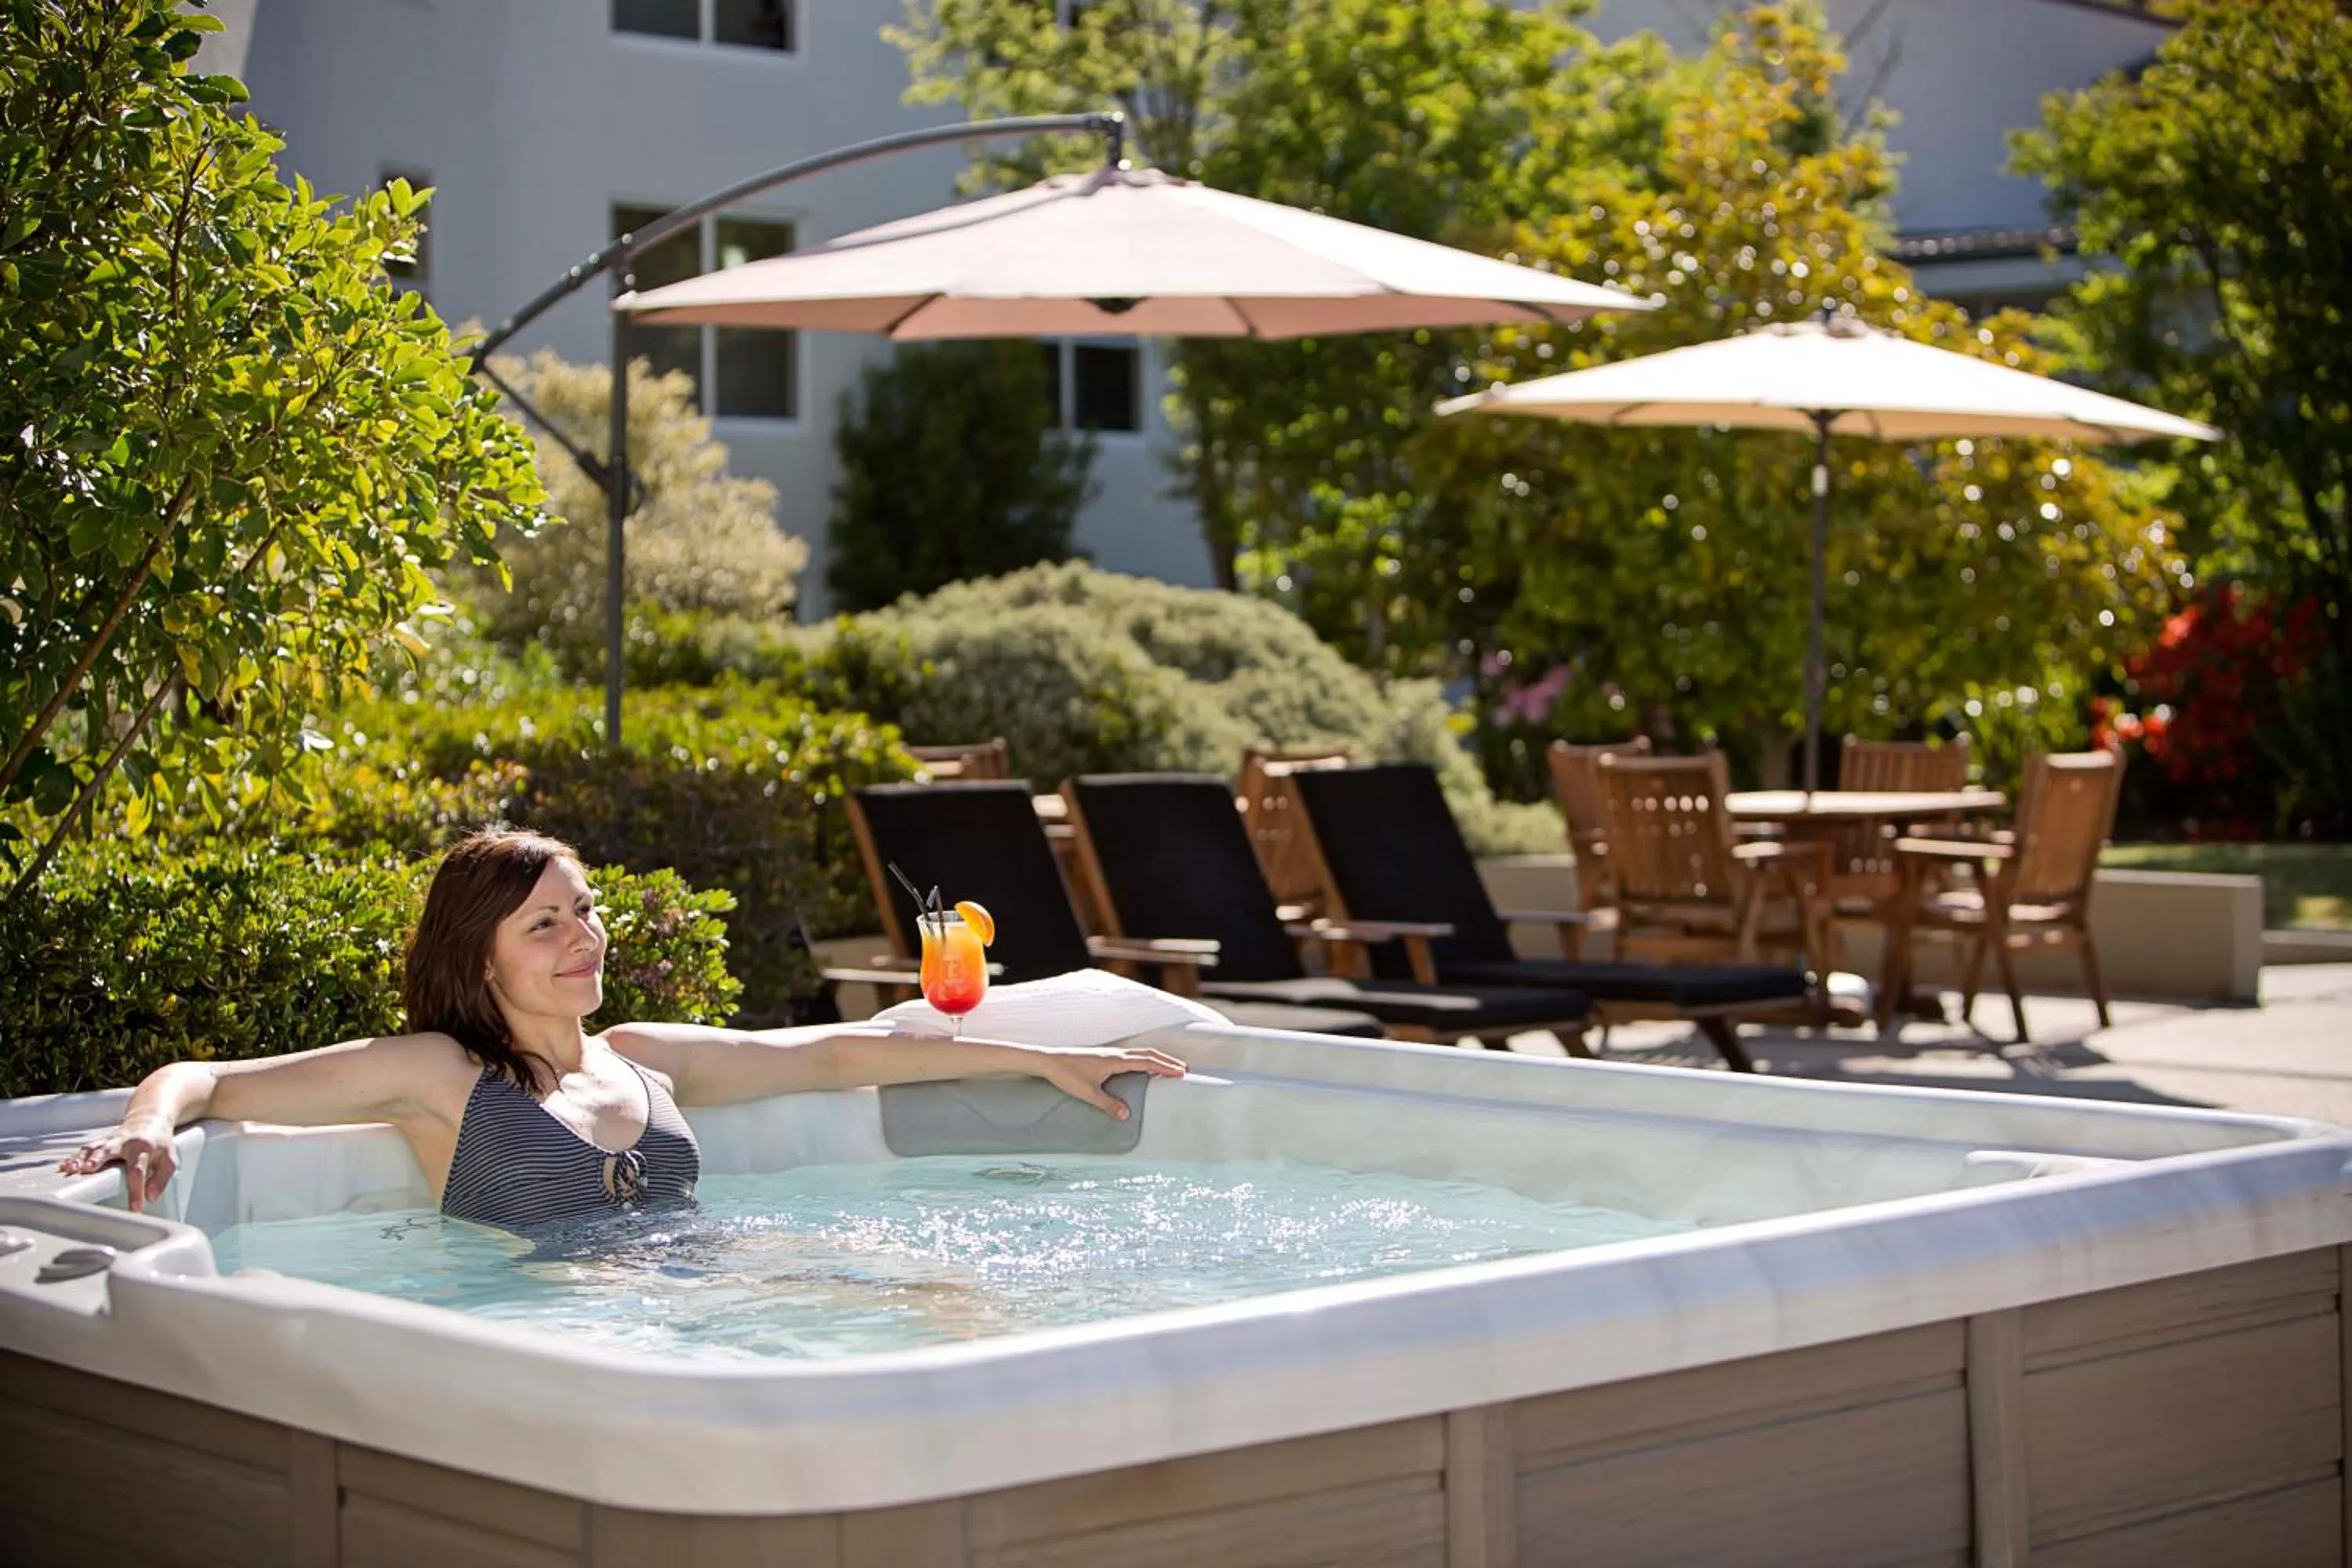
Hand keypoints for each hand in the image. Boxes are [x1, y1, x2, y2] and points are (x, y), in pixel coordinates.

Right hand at [57, 1113, 177, 1211]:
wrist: (149, 1120)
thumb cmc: (159, 1144)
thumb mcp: (169, 1160)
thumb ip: (161, 1179)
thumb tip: (151, 1198)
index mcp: (143, 1149)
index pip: (138, 1171)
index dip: (136, 1191)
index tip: (135, 1208)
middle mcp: (124, 1143)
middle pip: (110, 1151)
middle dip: (98, 1159)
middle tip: (88, 1170)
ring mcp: (110, 1142)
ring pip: (93, 1148)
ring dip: (81, 1158)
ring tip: (71, 1169)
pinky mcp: (100, 1142)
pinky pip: (85, 1149)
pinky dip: (74, 1157)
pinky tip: (64, 1166)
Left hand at [1032, 1044, 1186, 1119]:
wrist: (1049, 1061)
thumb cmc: (1066, 1075)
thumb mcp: (1087, 1093)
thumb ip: (1107, 1104)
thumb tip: (1126, 1115)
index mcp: (1115, 1060)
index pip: (1146, 1062)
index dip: (1165, 1067)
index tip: (1180, 1072)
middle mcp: (1115, 1054)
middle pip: (1147, 1054)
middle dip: (1166, 1061)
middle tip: (1183, 1069)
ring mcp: (1110, 1054)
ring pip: (1140, 1053)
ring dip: (1156, 1058)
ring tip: (1169, 1067)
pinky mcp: (1104, 1056)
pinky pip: (1131, 1055)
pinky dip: (1144, 1059)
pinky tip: (1144, 1066)